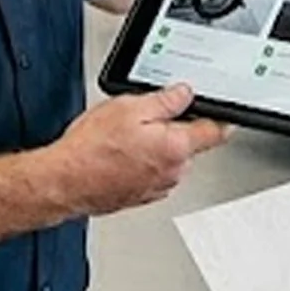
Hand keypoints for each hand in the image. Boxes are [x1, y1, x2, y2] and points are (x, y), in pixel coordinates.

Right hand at [47, 84, 226, 215]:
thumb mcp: (128, 107)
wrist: (64, 181)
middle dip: (172, 130)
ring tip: (121, 139)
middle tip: (142, 119)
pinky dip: (139, 163)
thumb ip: (164, 100)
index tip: (225, 113)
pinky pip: (150, 173)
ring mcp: (156, 187)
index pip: (214, 131)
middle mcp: (172, 172)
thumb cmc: (91, 148)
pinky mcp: (140, 196)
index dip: (221, 117)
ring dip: (153, 147)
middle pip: (187, 145)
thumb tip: (184, 94)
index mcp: (176, 147)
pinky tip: (116, 155)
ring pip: (167, 159)